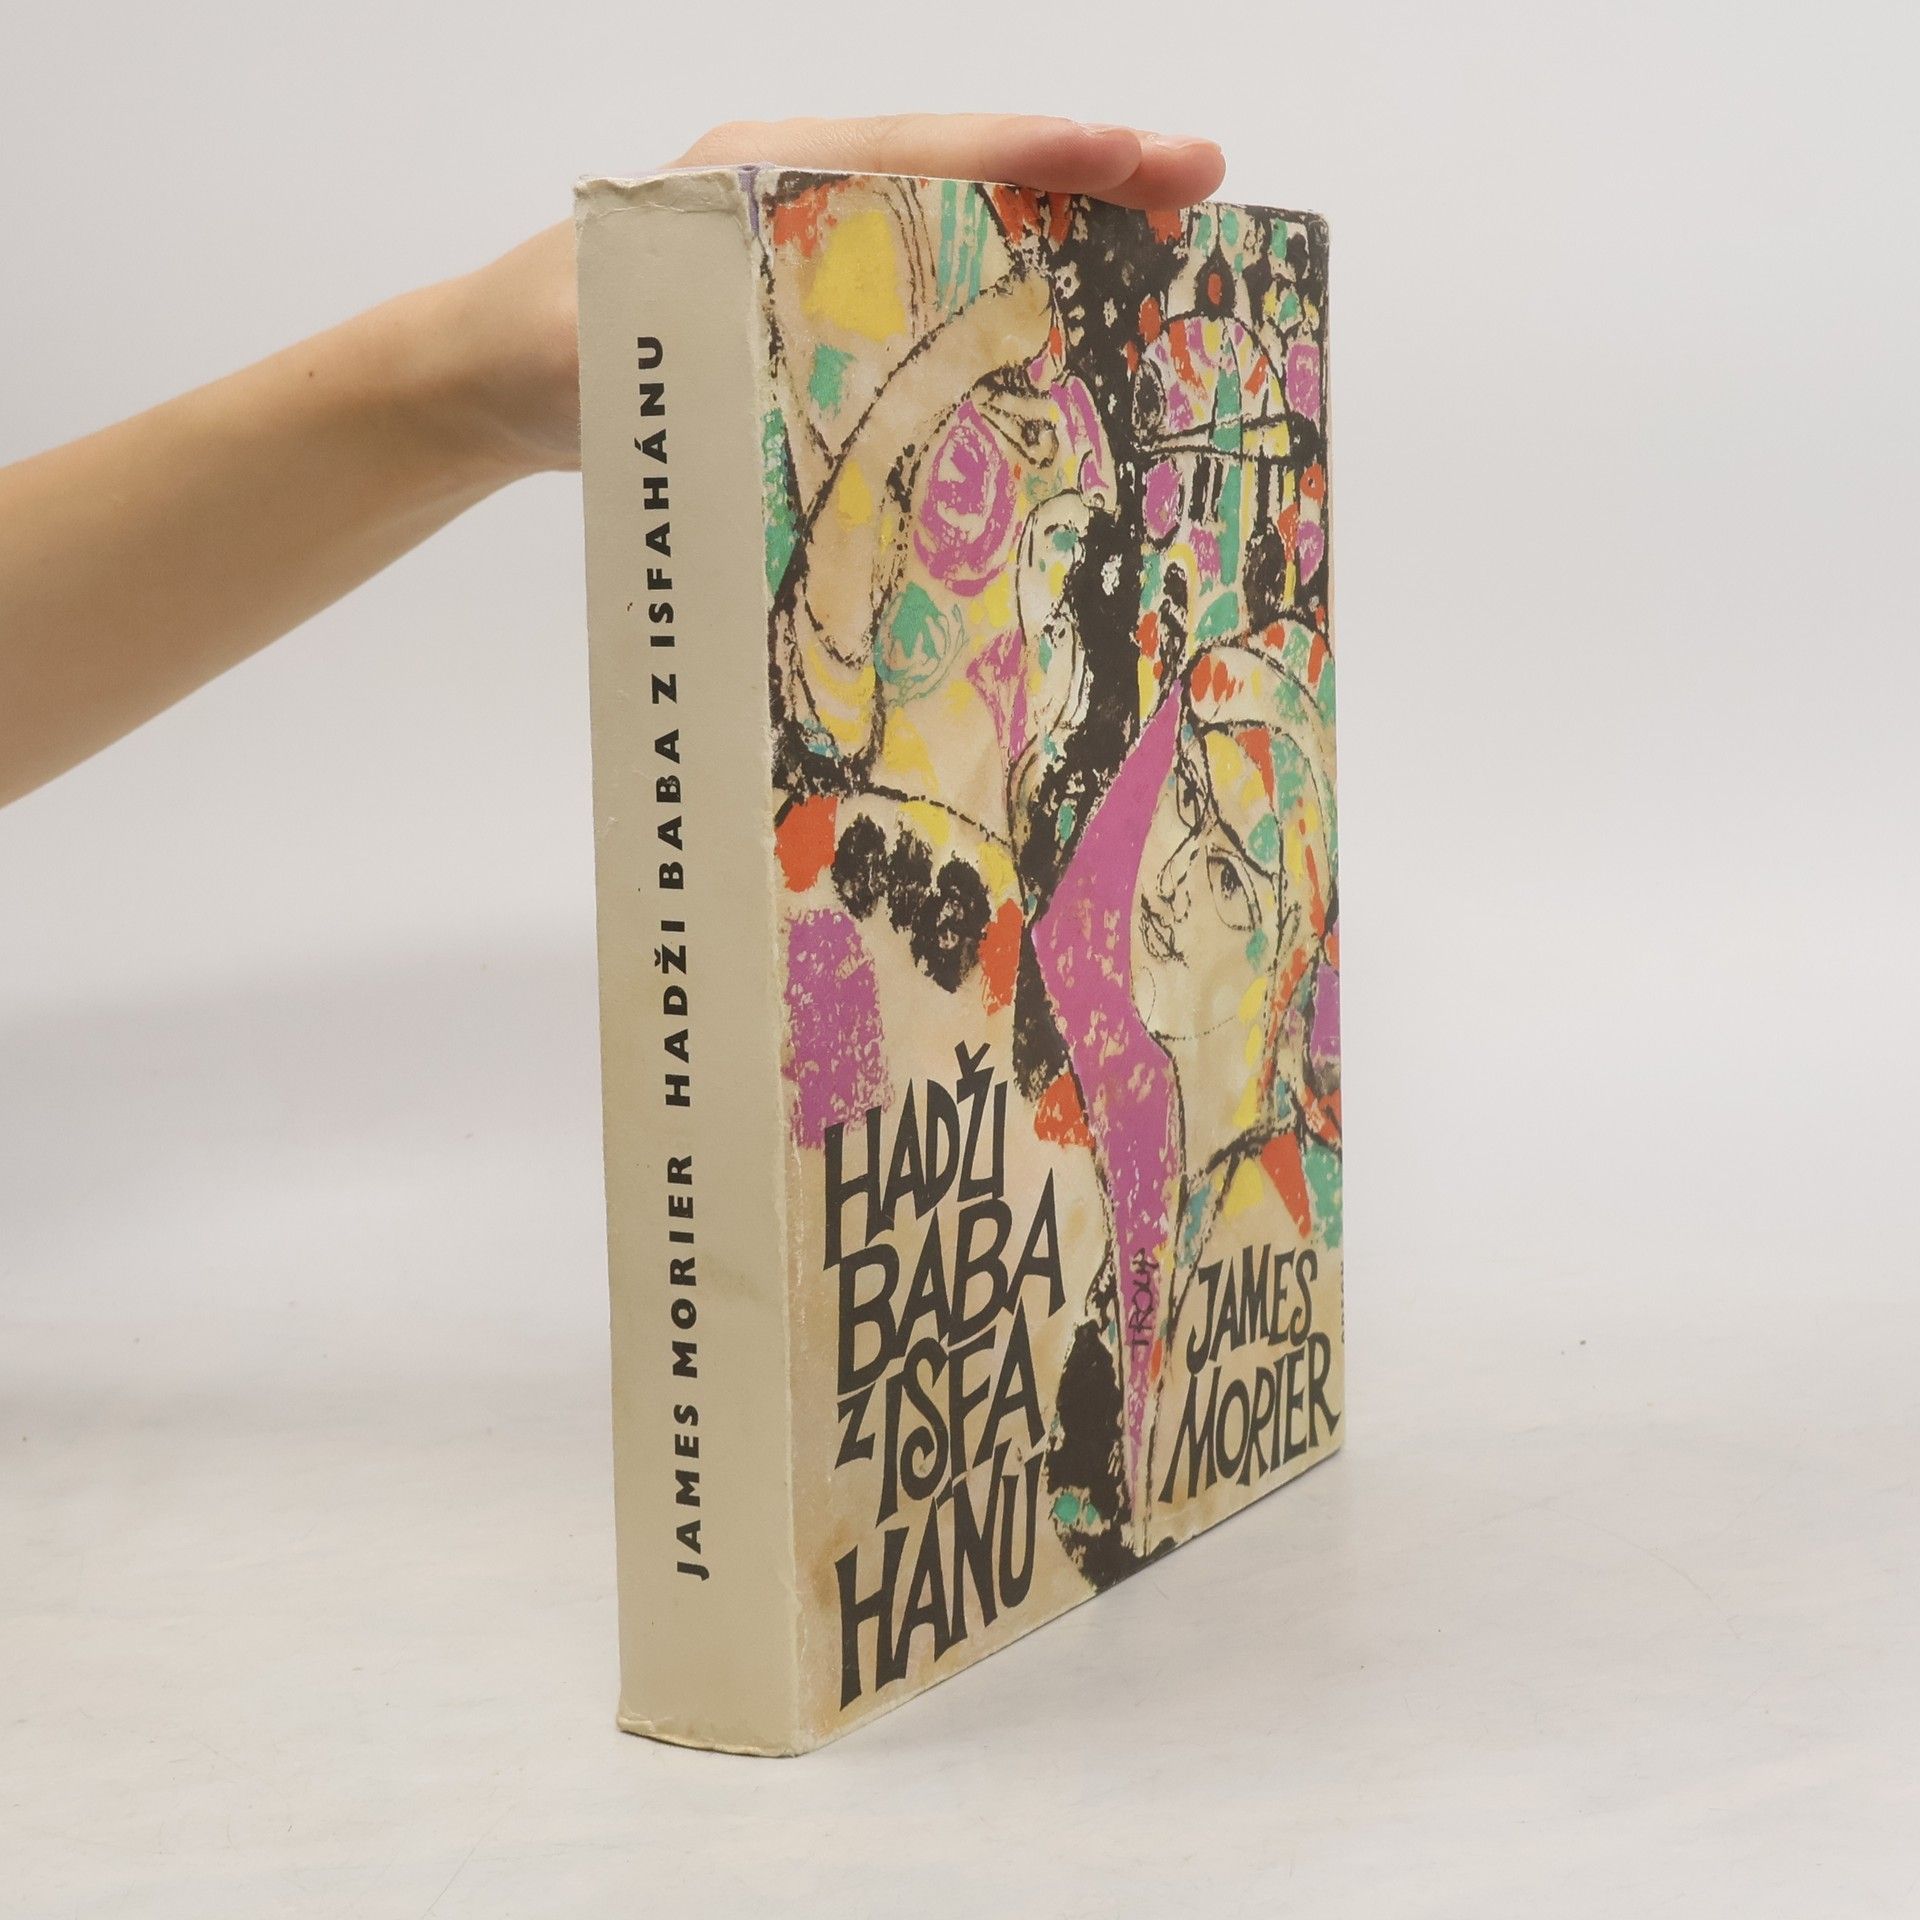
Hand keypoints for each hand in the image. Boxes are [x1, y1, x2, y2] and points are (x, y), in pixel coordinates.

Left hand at [445, 114, 1226, 479]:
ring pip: (955, 226)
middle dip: (1079, 177)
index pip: (912, 149)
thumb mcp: (586, 348)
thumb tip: (746, 360)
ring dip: (1057, 237)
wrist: (484, 380)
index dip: (1023, 155)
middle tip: (1195, 185)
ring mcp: (809, 249)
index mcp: (754, 178)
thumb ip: (657, 343)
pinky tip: (1060, 329)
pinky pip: (924, 290)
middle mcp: (796, 197)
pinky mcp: (809, 308)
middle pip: (960, 172)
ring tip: (1162, 252)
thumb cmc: (534, 350)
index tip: (1124, 157)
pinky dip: (999, 297)